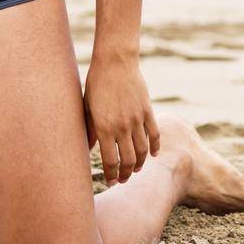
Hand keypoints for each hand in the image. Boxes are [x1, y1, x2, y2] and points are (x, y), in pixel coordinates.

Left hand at [83, 55, 159, 186]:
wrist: (115, 62)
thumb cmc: (96, 83)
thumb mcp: (88, 107)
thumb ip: (90, 130)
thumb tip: (88, 148)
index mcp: (104, 127)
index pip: (110, 161)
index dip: (112, 175)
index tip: (111, 181)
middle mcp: (122, 127)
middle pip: (128, 161)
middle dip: (125, 175)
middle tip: (122, 180)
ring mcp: (137, 119)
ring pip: (142, 151)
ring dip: (139, 164)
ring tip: (135, 170)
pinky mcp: (147, 111)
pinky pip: (154, 135)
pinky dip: (155, 148)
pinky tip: (152, 155)